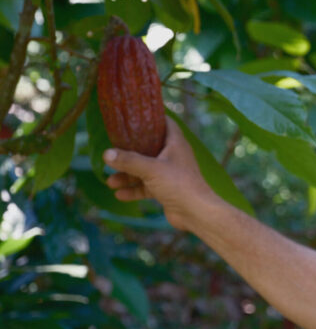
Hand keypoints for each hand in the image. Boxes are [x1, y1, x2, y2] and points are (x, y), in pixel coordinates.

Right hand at [104, 116, 216, 230]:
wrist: (196, 212)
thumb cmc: (179, 184)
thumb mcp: (151, 169)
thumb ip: (129, 161)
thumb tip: (106, 154)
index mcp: (175, 144)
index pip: (165, 123)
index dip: (151, 118)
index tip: (133, 116)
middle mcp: (173, 156)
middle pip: (149, 148)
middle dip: (129, 153)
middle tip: (112, 153)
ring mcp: (170, 174)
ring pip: (145, 170)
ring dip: (128, 176)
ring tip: (109, 181)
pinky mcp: (167, 189)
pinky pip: (147, 187)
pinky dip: (134, 190)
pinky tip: (119, 194)